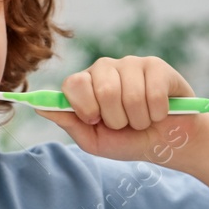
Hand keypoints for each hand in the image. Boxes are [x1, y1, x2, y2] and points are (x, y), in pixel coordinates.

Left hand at [37, 55, 200, 162]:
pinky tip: (160, 112)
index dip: (85, 106)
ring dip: (139, 119)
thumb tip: (40, 107)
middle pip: (103, 89)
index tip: (96, 121)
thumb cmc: (130, 141)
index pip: (74, 83)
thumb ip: (69, 122)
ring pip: (130, 94)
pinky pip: (153, 92)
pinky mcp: (157, 67)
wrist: (169, 144)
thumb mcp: (94, 140)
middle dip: (117, 118)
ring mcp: (132, 64)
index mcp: (86, 84)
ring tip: (144, 120)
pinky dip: (157, 112)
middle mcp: (106, 69)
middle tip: (125, 124)